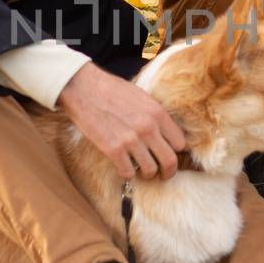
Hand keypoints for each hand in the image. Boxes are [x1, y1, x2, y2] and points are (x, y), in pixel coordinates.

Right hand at [56, 63, 186, 179]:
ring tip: (141, 171)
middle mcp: (148, 128)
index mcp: (157, 113)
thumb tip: (166, 132)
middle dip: (168, 172)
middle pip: (170, 161)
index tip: (169, 154)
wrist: (83, 88)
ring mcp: (130, 140)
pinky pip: (128, 172)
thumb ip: (155, 115)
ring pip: (150, 170)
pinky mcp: (113, 149)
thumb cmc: (111, 90)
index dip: (175, 151)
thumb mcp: (142, 96)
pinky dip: (127, 173)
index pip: (180, 143)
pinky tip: (123, 166)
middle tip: (163, 174)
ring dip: (146, 174)